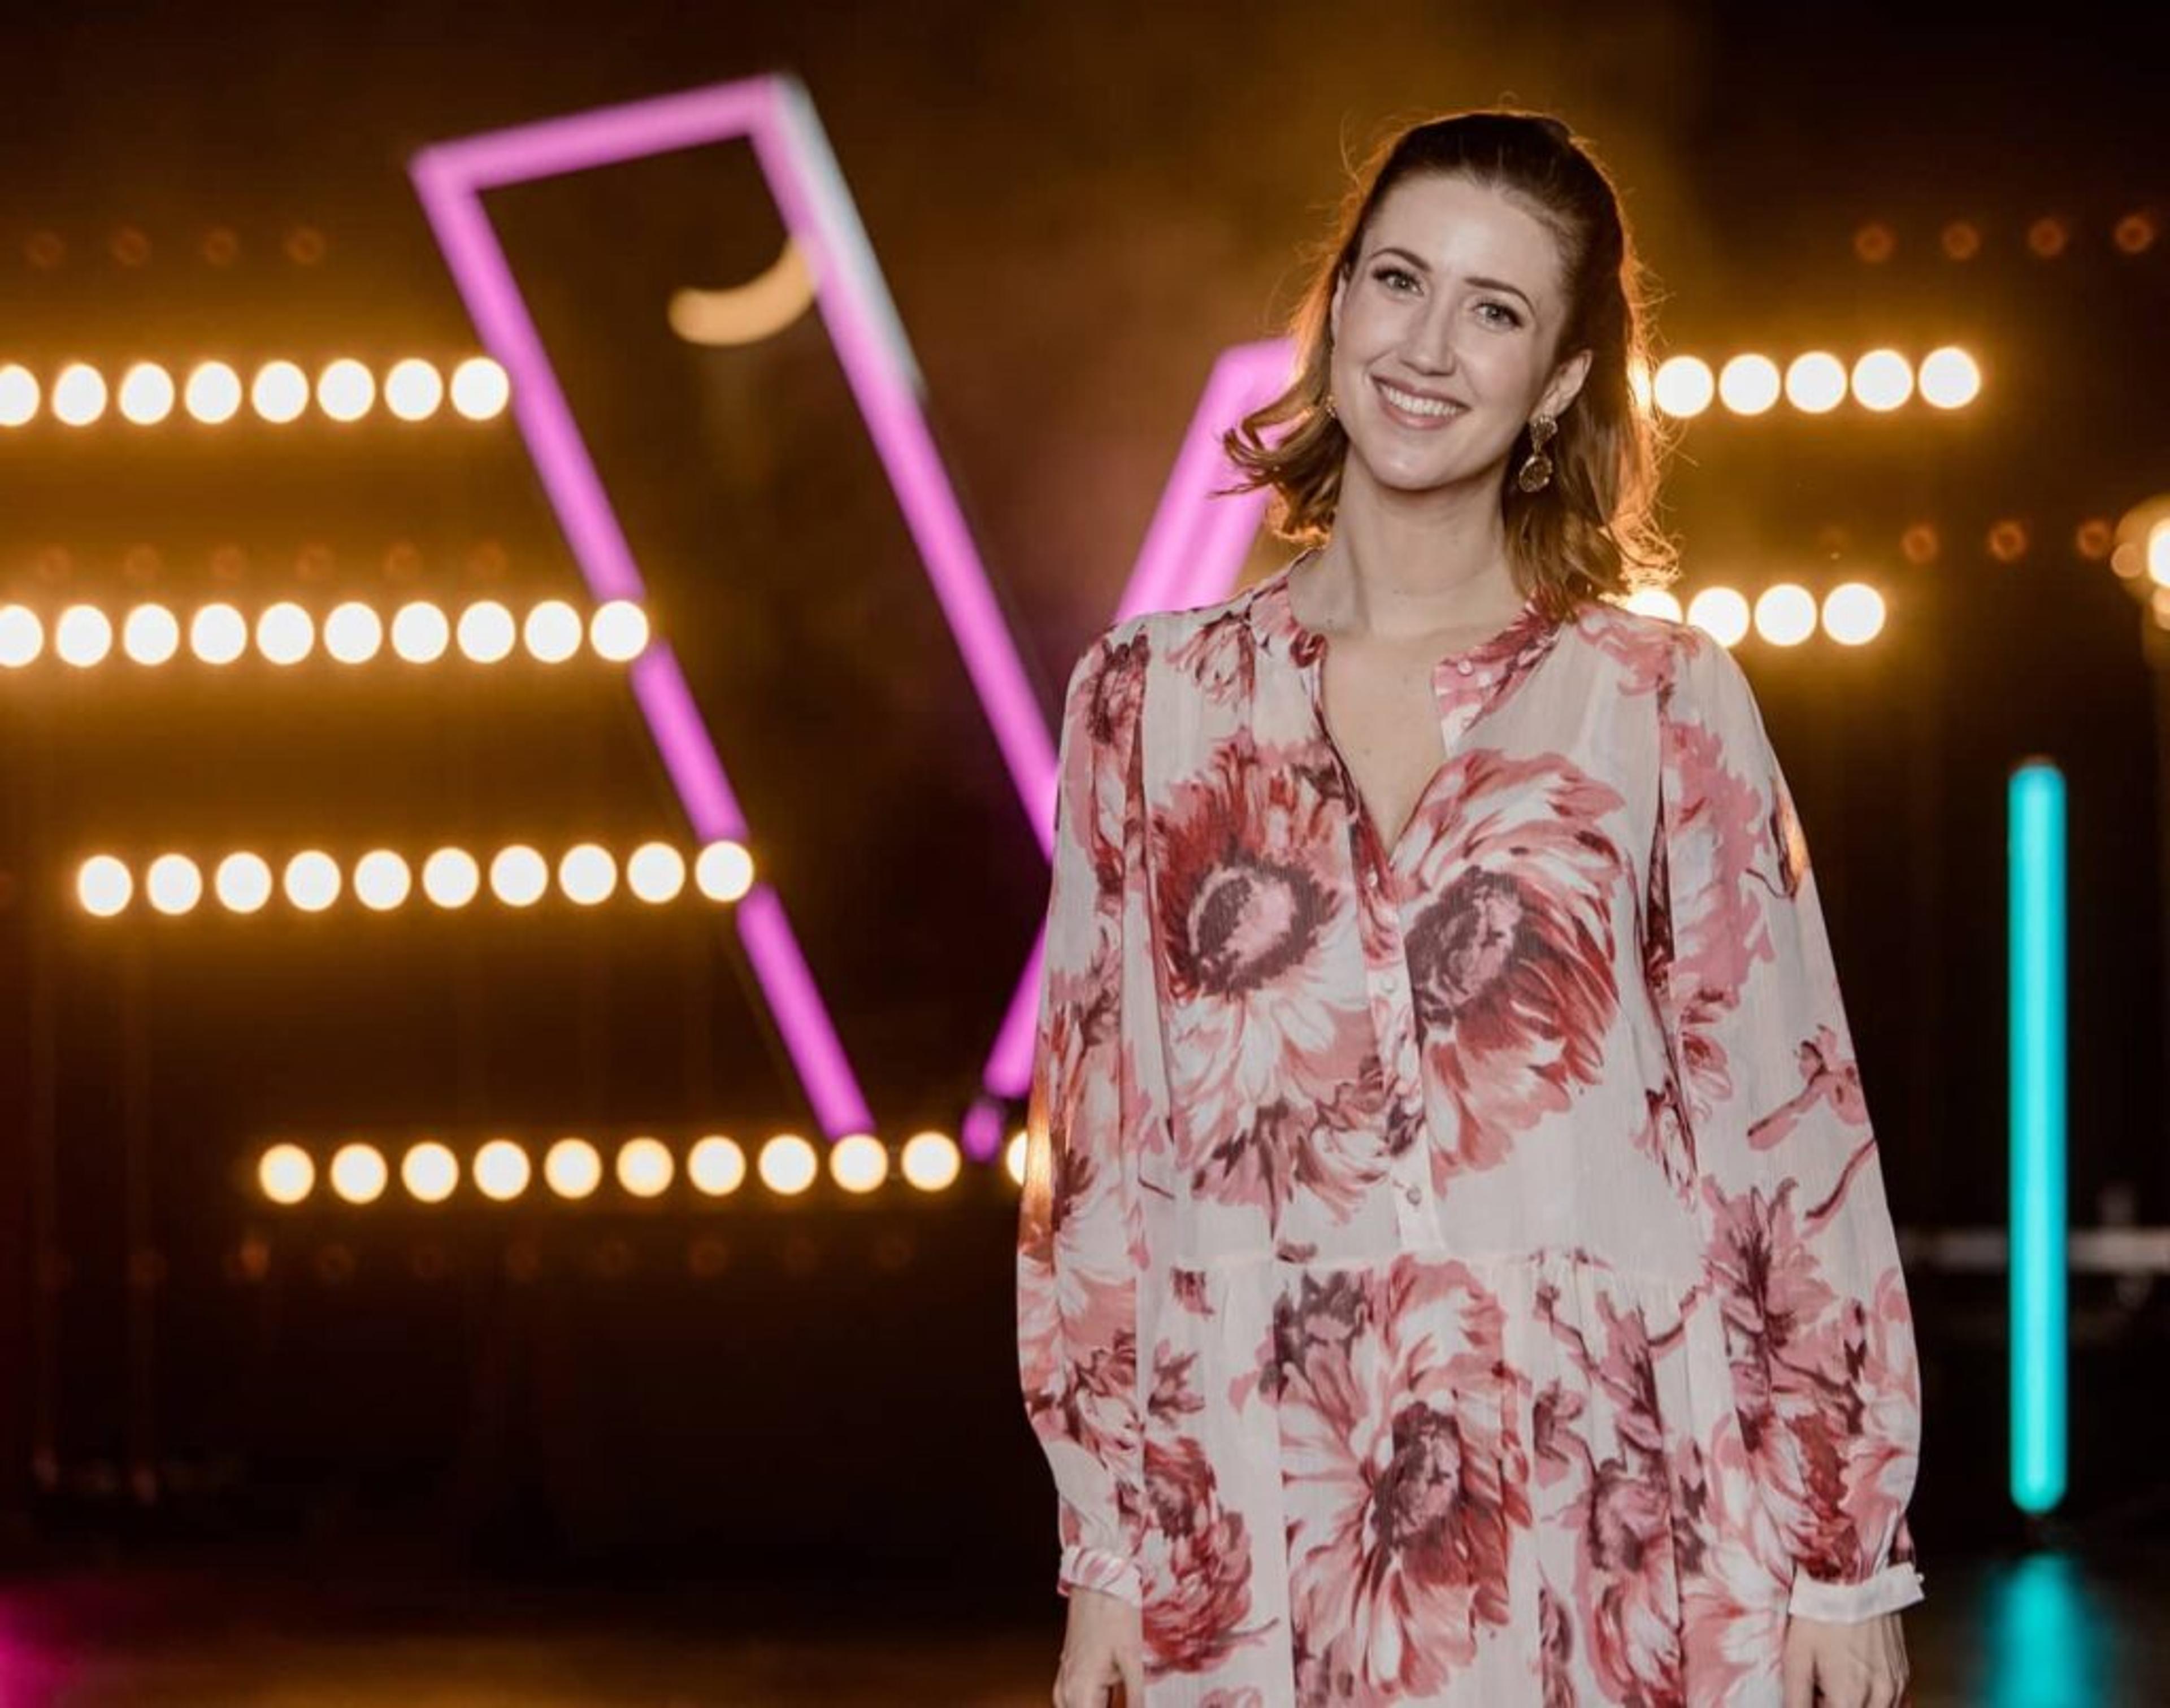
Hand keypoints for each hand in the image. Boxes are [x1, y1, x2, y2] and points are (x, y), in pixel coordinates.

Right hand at [1053, 1584, 1144, 1707]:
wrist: (1097, 1580)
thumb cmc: (1113, 1613)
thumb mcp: (1132, 1659)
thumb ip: (1136, 1698)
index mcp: (1079, 1693)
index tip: (1133, 1707)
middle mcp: (1066, 1693)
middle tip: (1133, 1697)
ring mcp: (1065, 1684)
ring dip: (1109, 1706)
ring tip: (1129, 1694)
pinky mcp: (1069, 1675)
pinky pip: (1082, 1703)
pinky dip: (1100, 1704)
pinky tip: (1120, 1697)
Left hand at [1782, 1608, 1909, 1706]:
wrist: (1855, 1577)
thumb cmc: (1821, 1614)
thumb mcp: (1796, 1655)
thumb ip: (1796, 1698)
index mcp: (1849, 1698)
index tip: (1812, 1700)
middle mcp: (1880, 1698)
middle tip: (1820, 1693)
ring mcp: (1895, 1687)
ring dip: (1853, 1706)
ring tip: (1833, 1685)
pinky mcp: (1903, 1675)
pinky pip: (1891, 1704)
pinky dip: (1871, 1702)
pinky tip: (1851, 1681)